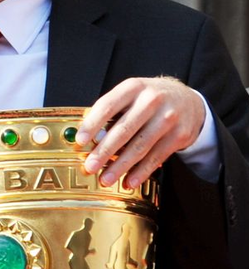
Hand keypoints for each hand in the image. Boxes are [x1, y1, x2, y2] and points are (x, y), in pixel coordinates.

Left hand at [77, 76, 206, 188]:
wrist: (188, 100)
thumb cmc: (149, 99)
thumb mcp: (131, 94)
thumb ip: (111, 110)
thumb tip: (87, 135)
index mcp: (133, 87)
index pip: (107, 106)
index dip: (92, 124)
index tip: (80, 141)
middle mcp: (152, 100)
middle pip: (124, 130)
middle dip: (104, 151)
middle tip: (90, 166)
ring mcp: (168, 118)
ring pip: (140, 147)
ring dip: (120, 166)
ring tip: (105, 179)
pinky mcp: (180, 135)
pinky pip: (156, 157)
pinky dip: (141, 172)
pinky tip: (129, 182)